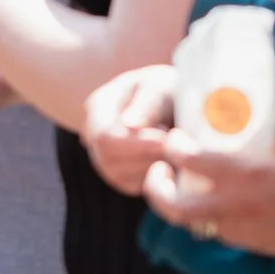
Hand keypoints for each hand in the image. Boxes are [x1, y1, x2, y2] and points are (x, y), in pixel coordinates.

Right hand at [82, 63, 175, 195]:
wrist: (181, 104)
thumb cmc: (171, 89)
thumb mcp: (163, 85)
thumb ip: (149, 102)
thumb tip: (130, 124)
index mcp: (98, 106)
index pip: (104, 136)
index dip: (137, 143)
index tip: (169, 139)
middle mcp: (93, 133)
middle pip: (108, 159)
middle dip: (147, 156)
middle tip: (174, 142)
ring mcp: (103, 157)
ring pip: (119, 177)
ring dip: (152, 167)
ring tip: (171, 146)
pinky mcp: (121, 176)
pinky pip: (133, 187)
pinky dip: (155, 178)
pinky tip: (169, 159)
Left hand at [146, 132, 274, 261]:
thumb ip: (251, 139)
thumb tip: (220, 123)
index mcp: (249, 173)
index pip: (188, 158)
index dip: (171, 144)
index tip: (174, 136)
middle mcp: (239, 205)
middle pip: (174, 206)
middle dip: (155, 187)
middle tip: (159, 169)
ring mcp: (244, 230)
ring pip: (191, 222)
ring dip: (178, 201)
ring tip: (178, 182)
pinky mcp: (252, 244)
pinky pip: (216, 231)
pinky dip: (205, 214)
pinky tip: (210, 198)